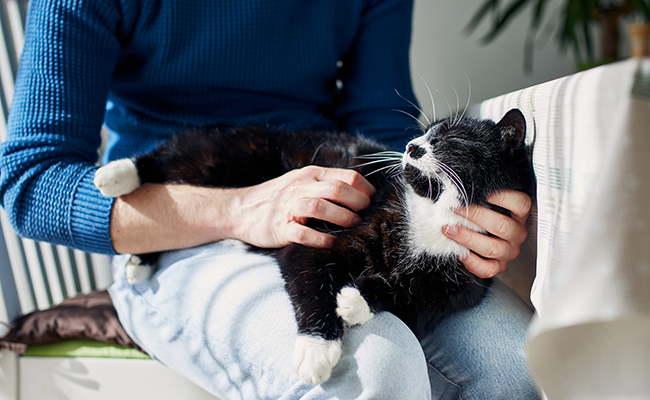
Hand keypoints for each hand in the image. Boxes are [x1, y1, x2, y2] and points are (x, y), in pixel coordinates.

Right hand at [230, 166, 374, 248]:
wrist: (238, 210)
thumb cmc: (276, 198)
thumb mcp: (300, 181)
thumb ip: (325, 183)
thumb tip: (358, 190)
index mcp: (309, 175)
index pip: (346, 176)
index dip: (365, 189)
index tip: (372, 201)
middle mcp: (300, 188)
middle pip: (337, 189)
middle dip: (358, 203)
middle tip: (365, 214)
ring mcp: (288, 208)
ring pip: (319, 207)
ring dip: (341, 217)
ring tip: (352, 225)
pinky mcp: (280, 229)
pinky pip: (303, 233)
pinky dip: (320, 238)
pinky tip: (331, 242)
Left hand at [442, 190, 531, 278]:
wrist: (476, 232)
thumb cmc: (480, 210)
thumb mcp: (484, 199)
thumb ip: (479, 192)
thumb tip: (461, 181)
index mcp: (519, 214)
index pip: (521, 204)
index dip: (502, 197)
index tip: (481, 192)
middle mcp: (517, 233)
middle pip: (503, 226)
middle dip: (475, 216)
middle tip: (454, 209)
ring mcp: (508, 252)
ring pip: (492, 248)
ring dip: (467, 238)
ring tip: (449, 229)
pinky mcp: (498, 267)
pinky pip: (487, 269)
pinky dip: (471, 261)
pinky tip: (458, 251)